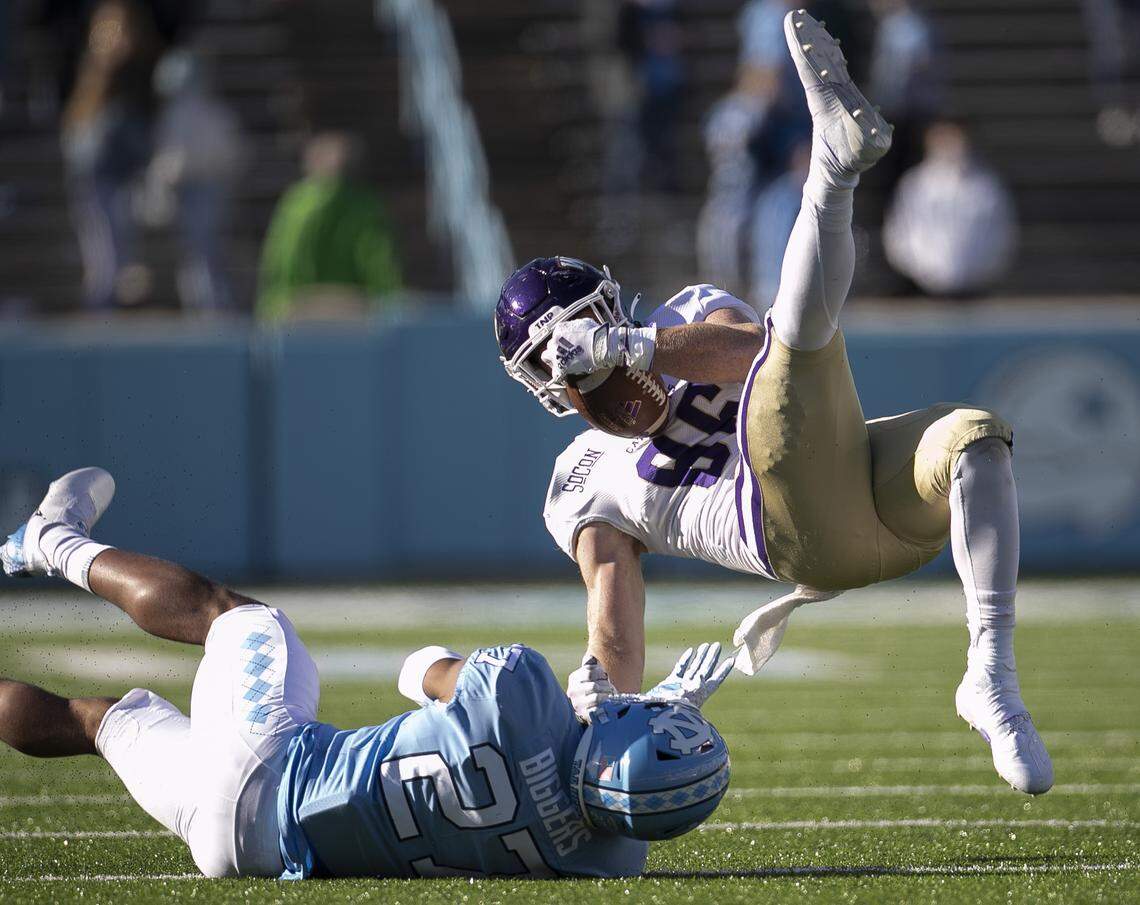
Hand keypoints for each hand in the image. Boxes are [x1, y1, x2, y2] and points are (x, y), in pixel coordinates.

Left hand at [541, 320, 657, 382]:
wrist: (602, 346)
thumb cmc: (597, 334)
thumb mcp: (584, 323)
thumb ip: (575, 327)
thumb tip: (576, 329)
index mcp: (559, 328)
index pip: (556, 335)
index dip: (562, 341)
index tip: (569, 345)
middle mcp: (554, 340)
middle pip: (551, 345)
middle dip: (558, 349)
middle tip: (567, 354)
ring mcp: (555, 354)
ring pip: (547, 357)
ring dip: (554, 359)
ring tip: (563, 363)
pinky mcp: (560, 367)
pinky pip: (554, 372)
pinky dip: (559, 373)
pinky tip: (565, 374)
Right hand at [566, 653, 615, 722]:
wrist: (590, 708)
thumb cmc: (593, 688)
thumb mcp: (591, 675)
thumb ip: (591, 665)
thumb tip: (591, 657)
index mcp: (574, 678)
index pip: (589, 671)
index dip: (600, 673)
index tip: (604, 676)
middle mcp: (573, 691)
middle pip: (594, 685)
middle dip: (605, 686)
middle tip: (609, 687)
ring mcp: (578, 704)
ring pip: (597, 697)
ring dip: (606, 696)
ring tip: (609, 695)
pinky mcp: (585, 714)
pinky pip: (598, 708)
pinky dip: (605, 705)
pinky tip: (608, 702)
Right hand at [644, 642, 734, 709]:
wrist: (657, 714)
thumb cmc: (675, 709)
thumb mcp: (689, 698)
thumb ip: (697, 686)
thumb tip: (702, 675)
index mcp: (702, 692)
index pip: (716, 679)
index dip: (724, 670)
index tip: (732, 660)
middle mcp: (694, 687)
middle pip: (706, 669)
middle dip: (712, 658)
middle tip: (717, 645)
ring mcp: (683, 684)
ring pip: (694, 667)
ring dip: (700, 656)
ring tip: (706, 645)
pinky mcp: (671, 682)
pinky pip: (680, 669)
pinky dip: (685, 660)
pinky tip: (690, 651)